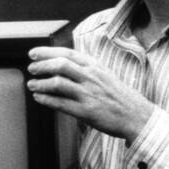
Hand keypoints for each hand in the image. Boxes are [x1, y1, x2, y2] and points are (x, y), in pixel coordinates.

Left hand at [27, 47, 155, 141]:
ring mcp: (89, 94)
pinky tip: (39, 98)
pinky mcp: (86, 111)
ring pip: (58, 83)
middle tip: (31, 69)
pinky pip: (61, 104)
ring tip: (31, 85)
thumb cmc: (120, 96)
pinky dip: (46, 100)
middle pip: (60, 65)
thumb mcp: (105, 75)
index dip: (47, 52)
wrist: (138, 116)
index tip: (33, 53)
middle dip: (41, 66)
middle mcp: (91, 78)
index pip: (68, 53)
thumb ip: (86, 69)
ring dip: (40, 83)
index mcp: (96, 66)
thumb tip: (61, 65)